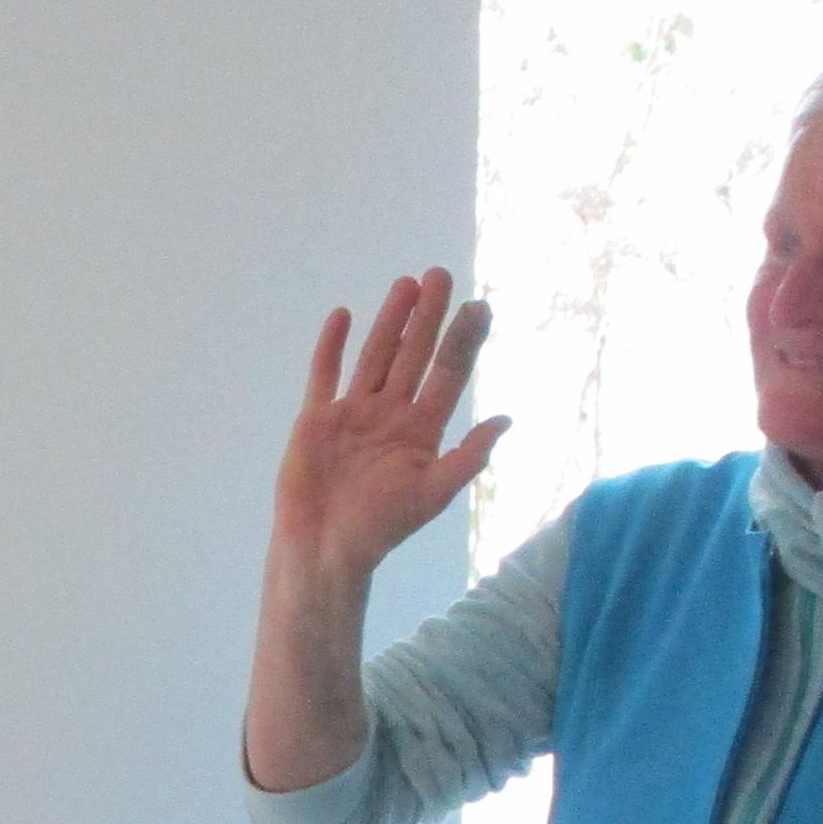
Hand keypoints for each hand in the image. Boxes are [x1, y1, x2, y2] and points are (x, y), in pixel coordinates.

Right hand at [270, 271, 508, 592]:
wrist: (325, 548)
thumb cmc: (380, 527)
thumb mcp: (434, 493)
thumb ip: (468, 456)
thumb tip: (505, 420)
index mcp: (422, 430)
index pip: (448, 374)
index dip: (464, 340)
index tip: (479, 306)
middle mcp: (391, 414)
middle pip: (414, 355)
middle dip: (429, 316)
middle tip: (442, 275)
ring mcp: (353, 413)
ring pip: (375, 356)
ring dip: (390, 321)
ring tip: (406, 284)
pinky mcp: (317, 419)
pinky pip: (325, 375)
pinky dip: (332, 347)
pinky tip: (344, 315)